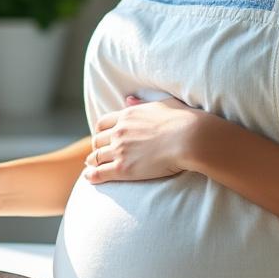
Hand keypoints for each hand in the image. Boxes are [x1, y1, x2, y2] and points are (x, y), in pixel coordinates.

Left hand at [84, 94, 202, 183]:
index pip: (103, 123)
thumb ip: (141, 104)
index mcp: (127, 116)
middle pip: (97, 140)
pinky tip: (88, 178)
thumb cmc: (183, 120)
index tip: (102, 137)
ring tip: (91, 167)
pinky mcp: (123, 169)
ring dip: (92, 162)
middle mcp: (119, 132)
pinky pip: (100, 173)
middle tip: (96, 154)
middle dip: (96, 147)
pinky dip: (91, 176)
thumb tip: (128, 99)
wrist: (189, 138)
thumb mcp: (161, 104)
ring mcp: (119, 150)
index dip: (101, 131)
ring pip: (96, 157)